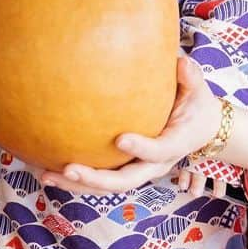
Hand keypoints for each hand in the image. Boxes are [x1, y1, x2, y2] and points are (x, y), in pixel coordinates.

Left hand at [41, 55, 222, 195]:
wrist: (200, 129)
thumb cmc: (196, 104)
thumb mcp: (198, 89)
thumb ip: (191, 77)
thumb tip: (180, 62)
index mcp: (174, 145)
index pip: (158, 151)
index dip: (141, 148)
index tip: (120, 139)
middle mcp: (155, 165)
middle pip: (125, 181)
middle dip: (96, 179)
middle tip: (69, 168)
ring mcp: (139, 170)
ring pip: (107, 186)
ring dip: (77, 183)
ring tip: (46, 175)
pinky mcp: (126, 168)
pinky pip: (101, 179)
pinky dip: (77, 178)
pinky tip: (49, 169)